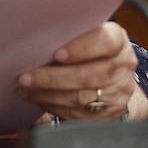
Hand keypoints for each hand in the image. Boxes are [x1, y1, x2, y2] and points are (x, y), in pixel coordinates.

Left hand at [17, 23, 147, 122]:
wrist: (113, 78)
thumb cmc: (89, 49)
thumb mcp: (87, 35)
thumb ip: (71, 34)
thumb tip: (37, 37)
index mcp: (118, 41)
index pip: (106, 42)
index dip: (81, 48)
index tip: (57, 54)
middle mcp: (122, 67)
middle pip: (89, 75)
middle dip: (53, 78)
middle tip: (25, 77)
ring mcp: (118, 93)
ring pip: (81, 97)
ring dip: (47, 94)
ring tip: (25, 87)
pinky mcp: (108, 114)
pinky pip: (78, 113)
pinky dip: (52, 105)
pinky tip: (36, 98)